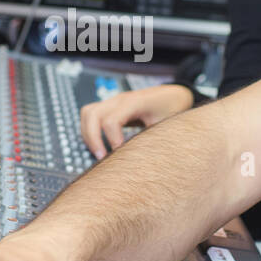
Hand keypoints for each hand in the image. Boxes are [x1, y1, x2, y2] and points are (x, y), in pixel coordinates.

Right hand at [78, 84, 193, 157]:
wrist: (173, 96)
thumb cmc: (172, 109)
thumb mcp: (166, 126)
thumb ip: (152, 141)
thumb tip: (140, 164)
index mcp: (135, 102)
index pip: (112, 120)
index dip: (113, 140)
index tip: (120, 155)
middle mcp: (120, 99)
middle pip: (92, 114)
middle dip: (92, 138)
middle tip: (102, 158)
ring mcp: (114, 101)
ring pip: (88, 113)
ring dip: (88, 134)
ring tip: (98, 153)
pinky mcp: (111, 107)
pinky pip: (91, 115)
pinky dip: (91, 130)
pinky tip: (101, 146)